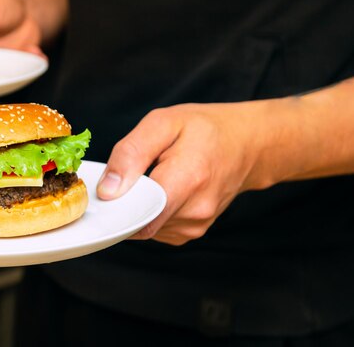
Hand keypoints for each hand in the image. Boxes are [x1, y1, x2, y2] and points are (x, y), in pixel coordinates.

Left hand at [96, 102, 263, 245]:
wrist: (248, 144)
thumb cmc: (206, 129)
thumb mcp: (163, 123)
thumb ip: (131, 154)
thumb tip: (107, 191)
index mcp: (187, 180)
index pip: (137, 215)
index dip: (115, 206)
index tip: (106, 192)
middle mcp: (194, 211)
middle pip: (138, 221)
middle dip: (126, 202)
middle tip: (131, 175)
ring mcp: (195, 226)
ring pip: (145, 226)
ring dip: (140, 206)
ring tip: (153, 178)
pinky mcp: (192, 232)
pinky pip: (156, 228)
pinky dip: (151, 211)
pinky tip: (162, 190)